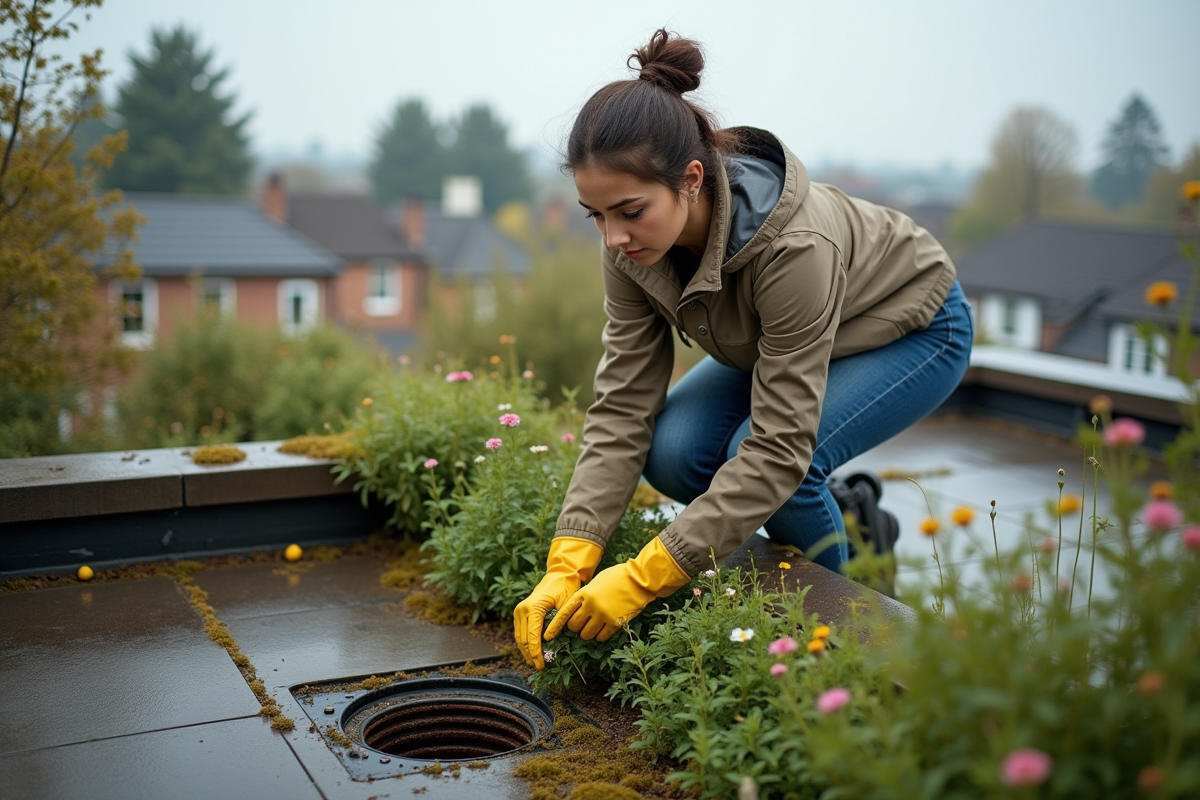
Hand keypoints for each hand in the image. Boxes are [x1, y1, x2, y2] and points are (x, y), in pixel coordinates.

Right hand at [513, 537, 602, 669]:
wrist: (559, 575)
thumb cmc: (565, 588)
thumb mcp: (565, 605)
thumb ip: (558, 623)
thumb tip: (554, 643)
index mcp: (532, 608)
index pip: (532, 637)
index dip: (536, 653)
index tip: (542, 665)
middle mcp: (522, 610)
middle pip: (523, 640)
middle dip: (531, 655)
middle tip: (540, 668)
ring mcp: (519, 611)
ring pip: (519, 638)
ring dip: (526, 652)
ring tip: (535, 663)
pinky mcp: (520, 613)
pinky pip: (520, 632)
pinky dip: (525, 643)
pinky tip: (532, 653)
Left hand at [545, 536, 690, 643]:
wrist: (639, 579)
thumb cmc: (617, 577)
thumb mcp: (596, 582)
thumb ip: (585, 595)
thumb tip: (576, 610)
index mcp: (584, 593)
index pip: (564, 613)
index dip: (554, 626)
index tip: (547, 636)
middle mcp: (591, 605)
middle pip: (574, 626)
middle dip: (576, 628)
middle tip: (582, 625)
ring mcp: (603, 615)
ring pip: (586, 634)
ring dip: (587, 634)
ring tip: (593, 627)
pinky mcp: (615, 622)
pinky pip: (601, 637)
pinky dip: (600, 637)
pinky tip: (603, 631)